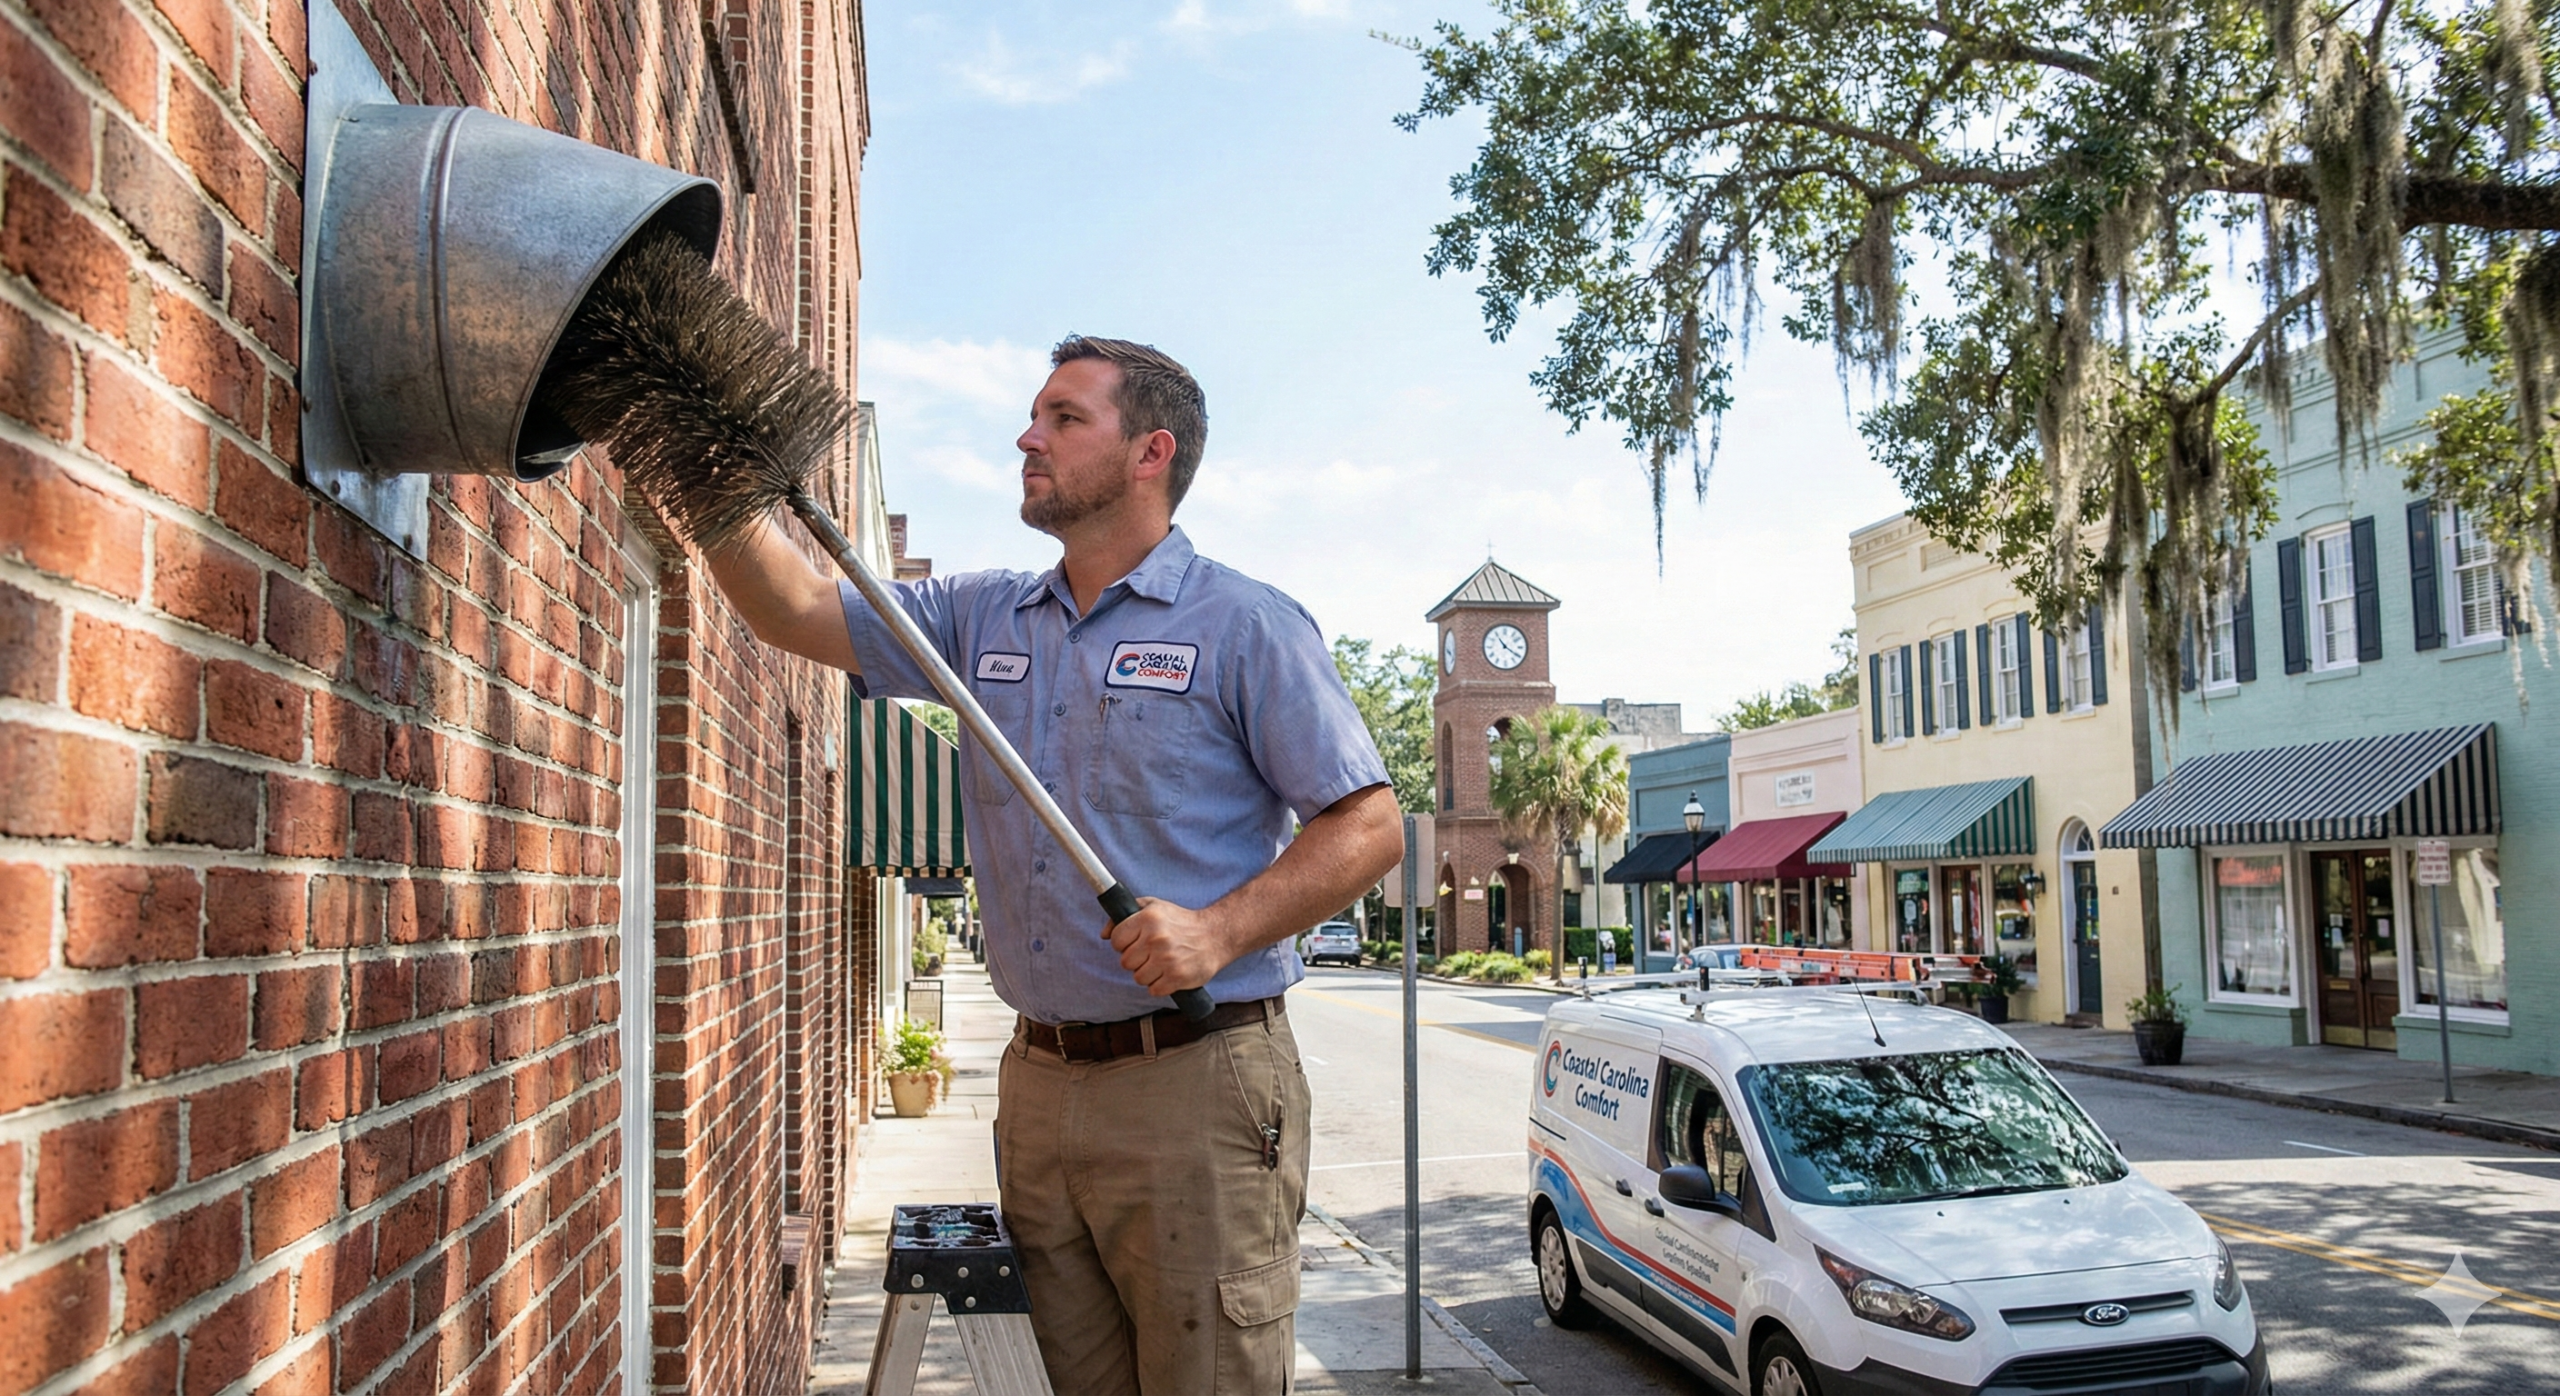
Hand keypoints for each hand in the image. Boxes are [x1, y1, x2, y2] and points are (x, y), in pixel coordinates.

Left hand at [1102, 897, 1231, 998]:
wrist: (1215, 935)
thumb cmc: (1181, 921)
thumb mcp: (1154, 907)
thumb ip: (1125, 914)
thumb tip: (1104, 934)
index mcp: (1148, 918)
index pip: (1116, 940)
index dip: (1123, 943)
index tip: (1135, 943)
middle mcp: (1156, 938)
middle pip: (1125, 961)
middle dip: (1136, 960)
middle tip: (1150, 954)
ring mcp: (1167, 959)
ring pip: (1138, 978)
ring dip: (1148, 974)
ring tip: (1162, 963)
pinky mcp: (1177, 977)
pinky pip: (1154, 990)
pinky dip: (1160, 985)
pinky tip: (1169, 974)